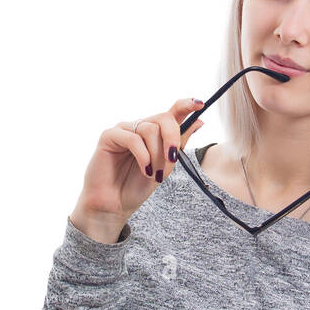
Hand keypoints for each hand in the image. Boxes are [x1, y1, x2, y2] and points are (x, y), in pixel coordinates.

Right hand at [70, 97, 206, 238]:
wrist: (114, 204)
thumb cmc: (136, 186)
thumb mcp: (165, 166)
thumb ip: (179, 144)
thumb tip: (198, 121)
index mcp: (154, 133)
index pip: (171, 112)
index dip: (186, 105)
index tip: (200, 104)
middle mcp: (139, 127)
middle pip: (163, 118)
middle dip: (172, 138)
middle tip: (172, 159)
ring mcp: (124, 130)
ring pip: (150, 129)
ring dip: (156, 154)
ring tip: (153, 173)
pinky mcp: (109, 136)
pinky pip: (133, 138)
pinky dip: (143, 156)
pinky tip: (144, 170)